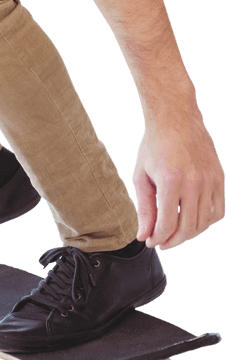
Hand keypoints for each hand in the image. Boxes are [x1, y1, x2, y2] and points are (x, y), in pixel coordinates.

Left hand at [133, 113, 224, 249]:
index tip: (151, 241)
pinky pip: (219, 210)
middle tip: (163, 241)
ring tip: (176, 231)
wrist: (175, 117)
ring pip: (204, 222)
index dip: (158, 238)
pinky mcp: (219, 177)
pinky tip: (193, 219)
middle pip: (188, 228)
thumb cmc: (154, 145)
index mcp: (170, 181)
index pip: (168, 225)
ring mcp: (210, 180)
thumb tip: (143, 236)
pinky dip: (208, 221)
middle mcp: (193, 182)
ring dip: (190, 233)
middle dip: (173, 240)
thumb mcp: (142, 175)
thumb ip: (144, 208)